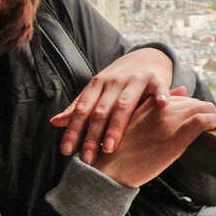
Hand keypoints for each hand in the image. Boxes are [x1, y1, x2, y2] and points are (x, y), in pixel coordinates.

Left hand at [49, 47, 176, 164]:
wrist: (146, 57)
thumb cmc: (119, 80)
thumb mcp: (97, 90)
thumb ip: (79, 107)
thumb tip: (54, 122)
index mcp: (97, 84)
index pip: (82, 110)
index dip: (74, 130)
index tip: (67, 151)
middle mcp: (114, 81)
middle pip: (101, 111)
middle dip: (92, 136)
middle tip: (88, 159)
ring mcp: (135, 79)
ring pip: (124, 105)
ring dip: (115, 127)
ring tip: (110, 148)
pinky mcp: (156, 78)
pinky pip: (158, 88)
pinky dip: (160, 95)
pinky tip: (161, 105)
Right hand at [91, 94, 215, 187]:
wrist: (108, 170)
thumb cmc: (118, 150)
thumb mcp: (131, 123)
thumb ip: (150, 109)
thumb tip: (179, 91)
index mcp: (149, 103)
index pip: (181, 97)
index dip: (191, 107)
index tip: (196, 117)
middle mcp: (160, 108)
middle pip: (194, 101)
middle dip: (203, 111)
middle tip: (208, 124)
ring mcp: (169, 122)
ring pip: (202, 107)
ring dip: (212, 116)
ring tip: (215, 127)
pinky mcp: (177, 139)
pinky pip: (204, 121)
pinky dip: (215, 122)